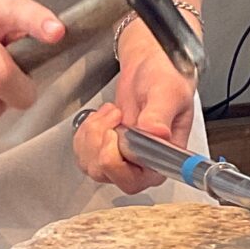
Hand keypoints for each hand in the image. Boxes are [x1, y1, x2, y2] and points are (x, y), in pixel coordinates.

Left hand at [72, 25, 198, 195]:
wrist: (149, 66)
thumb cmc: (165, 79)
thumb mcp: (167, 92)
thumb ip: (159, 114)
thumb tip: (156, 134)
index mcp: (163, 159)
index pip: (134, 181)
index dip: (116, 163)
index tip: (115, 134)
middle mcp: (142, 165)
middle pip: (107, 175)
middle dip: (100, 143)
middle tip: (114, 115)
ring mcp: (122, 159)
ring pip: (91, 164)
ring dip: (93, 134)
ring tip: (112, 112)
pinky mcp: (105, 151)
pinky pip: (83, 153)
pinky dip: (85, 132)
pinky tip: (102, 117)